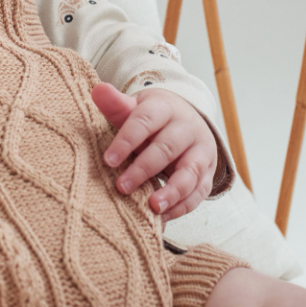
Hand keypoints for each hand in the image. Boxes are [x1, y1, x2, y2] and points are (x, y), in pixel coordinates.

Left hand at [91, 82, 216, 221]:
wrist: (186, 120)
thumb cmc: (152, 118)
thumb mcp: (135, 108)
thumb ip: (116, 104)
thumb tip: (97, 90)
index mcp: (165, 107)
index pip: (145, 121)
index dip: (127, 140)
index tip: (108, 161)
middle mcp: (187, 127)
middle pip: (167, 148)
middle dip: (144, 169)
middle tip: (122, 187)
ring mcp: (201, 150)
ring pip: (190, 172)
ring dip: (171, 191)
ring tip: (152, 208)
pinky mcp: (208, 173)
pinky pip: (199, 192)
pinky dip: (181, 207)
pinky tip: (162, 216)